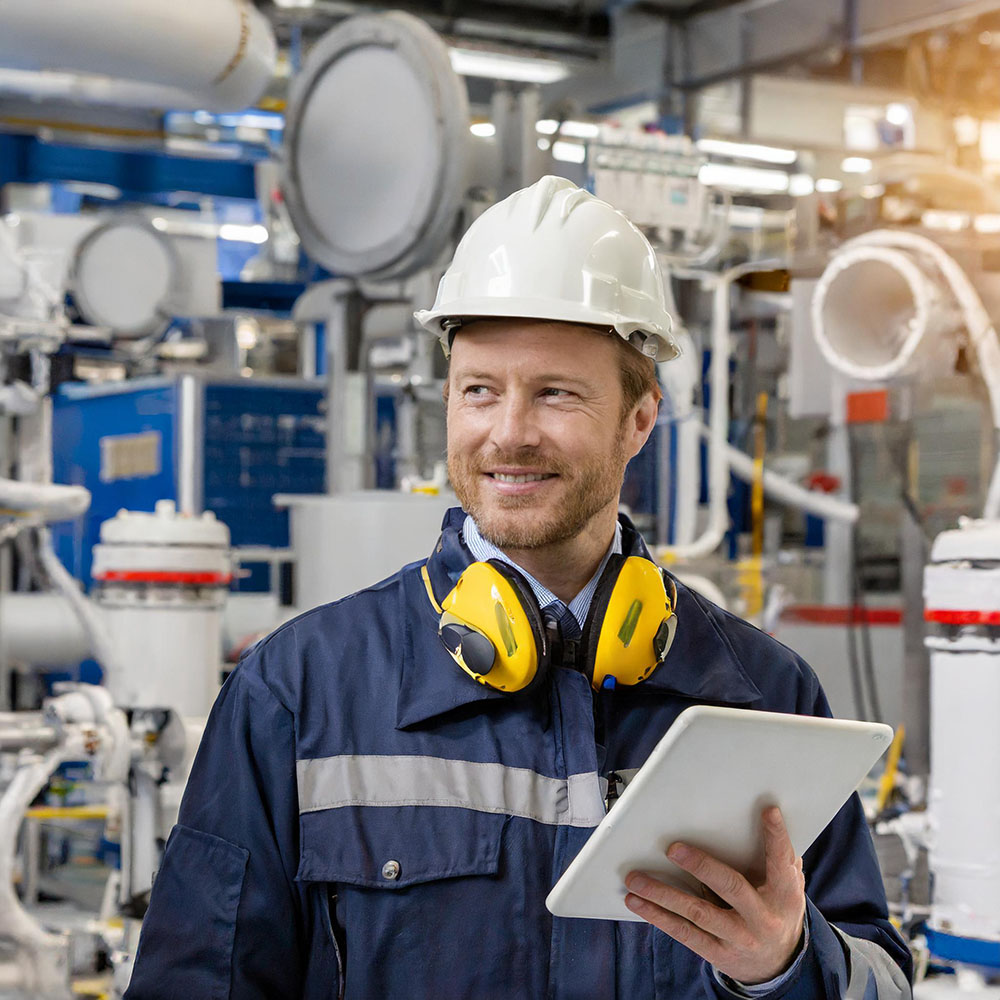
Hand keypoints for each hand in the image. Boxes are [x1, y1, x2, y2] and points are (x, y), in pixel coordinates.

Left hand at [624, 806, 805, 984]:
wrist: (778, 965)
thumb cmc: (777, 910)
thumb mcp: (788, 887)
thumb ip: (781, 859)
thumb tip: (771, 817)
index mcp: (784, 895)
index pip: (781, 862)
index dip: (776, 837)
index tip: (768, 811)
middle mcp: (762, 917)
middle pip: (731, 887)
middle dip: (701, 866)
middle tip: (673, 849)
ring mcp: (738, 937)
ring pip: (697, 912)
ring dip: (662, 894)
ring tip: (635, 878)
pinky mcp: (718, 953)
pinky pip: (684, 933)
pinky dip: (658, 916)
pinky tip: (637, 902)